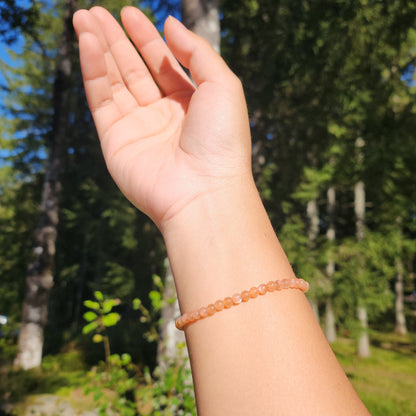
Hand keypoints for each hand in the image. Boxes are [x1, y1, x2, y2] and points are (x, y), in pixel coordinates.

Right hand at [73, 6, 251, 228]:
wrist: (203, 190)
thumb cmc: (222, 140)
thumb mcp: (222, 85)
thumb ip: (197, 51)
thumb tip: (170, 24)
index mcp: (190, 104)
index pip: (164, 64)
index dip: (147, 38)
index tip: (130, 14)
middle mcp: (163, 115)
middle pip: (135, 69)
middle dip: (117, 40)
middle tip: (98, 11)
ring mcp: (138, 128)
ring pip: (115, 81)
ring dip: (100, 49)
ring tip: (84, 18)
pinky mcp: (116, 140)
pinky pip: (101, 98)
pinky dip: (93, 70)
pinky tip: (88, 42)